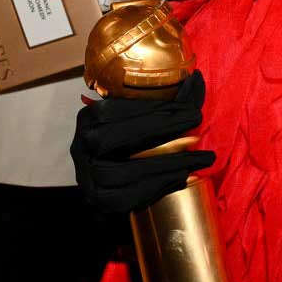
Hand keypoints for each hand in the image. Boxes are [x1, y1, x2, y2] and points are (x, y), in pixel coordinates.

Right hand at [72, 72, 214, 214]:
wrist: (114, 185)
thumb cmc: (134, 145)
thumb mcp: (143, 120)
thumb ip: (167, 103)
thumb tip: (197, 80)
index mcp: (90, 118)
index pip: (118, 110)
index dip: (157, 111)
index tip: (192, 112)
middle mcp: (81, 145)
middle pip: (114, 138)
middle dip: (160, 132)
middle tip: (197, 132)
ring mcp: (87, 176)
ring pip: (123, 172)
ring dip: (166, 165)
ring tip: (199, 159)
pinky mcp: (99, 201)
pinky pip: (127, 197)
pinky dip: (158, 186)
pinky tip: (183, 177)